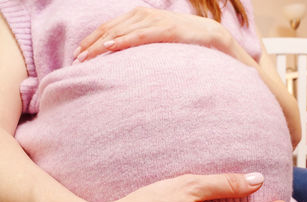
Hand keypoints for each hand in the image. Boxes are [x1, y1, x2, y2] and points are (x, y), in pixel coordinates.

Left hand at [73, 7, 229, 62]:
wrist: (206, 33)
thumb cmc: (179, 38)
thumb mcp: (154, 37)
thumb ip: (138, 40)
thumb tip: (120, 54)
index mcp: (138, 16)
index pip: (108, 28)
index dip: (92, 40)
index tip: (78, 54)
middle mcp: (142, 15)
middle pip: (110, 30)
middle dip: (91, 45)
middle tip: (77, 59)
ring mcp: (153, 21)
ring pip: (121, 33)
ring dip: (102, 45)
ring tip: (87, 57)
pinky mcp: (164, 30)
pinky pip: (139, 35)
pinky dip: (124, 41)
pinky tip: (111, 47)